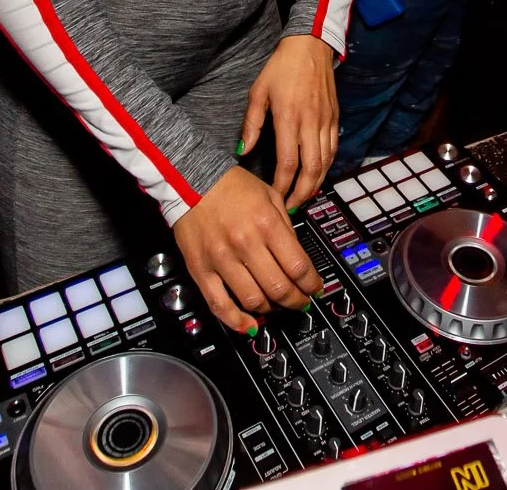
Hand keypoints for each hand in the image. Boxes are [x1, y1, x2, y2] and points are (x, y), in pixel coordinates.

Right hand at [172, 166, 324, 333]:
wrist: (190, 180)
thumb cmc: (231, 186)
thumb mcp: (270, 195)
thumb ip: (286, 227)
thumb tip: (298, 258)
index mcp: (266, 224)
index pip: (298, 266)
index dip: (312, 284)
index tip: (315, 288)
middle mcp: (245, 244)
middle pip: (279, 288)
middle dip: (296, 301)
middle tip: (301, 302)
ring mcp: (222, 260)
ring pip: (254, 300)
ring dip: (271, 310)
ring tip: (277, 307)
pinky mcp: (201, 270)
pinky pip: (219, 304)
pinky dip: (236, 320)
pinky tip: (250, 324)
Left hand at [239, 34, 337, 211]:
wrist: (311, 46)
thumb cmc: (281, 68)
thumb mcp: (258, 92)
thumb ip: (251, 124)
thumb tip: (242, 151)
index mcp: (290, 118)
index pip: (288, 162)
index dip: (283, 185)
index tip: (275, 197)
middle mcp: (311, 123)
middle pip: (312, 170)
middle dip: (302, 193)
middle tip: (291, 207)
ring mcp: (326, 121)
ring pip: (325, 163)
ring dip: (315, 184)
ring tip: (303, 196)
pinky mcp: (335, 118)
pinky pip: (333, 150)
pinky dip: (326, 167)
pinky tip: (317, 175)